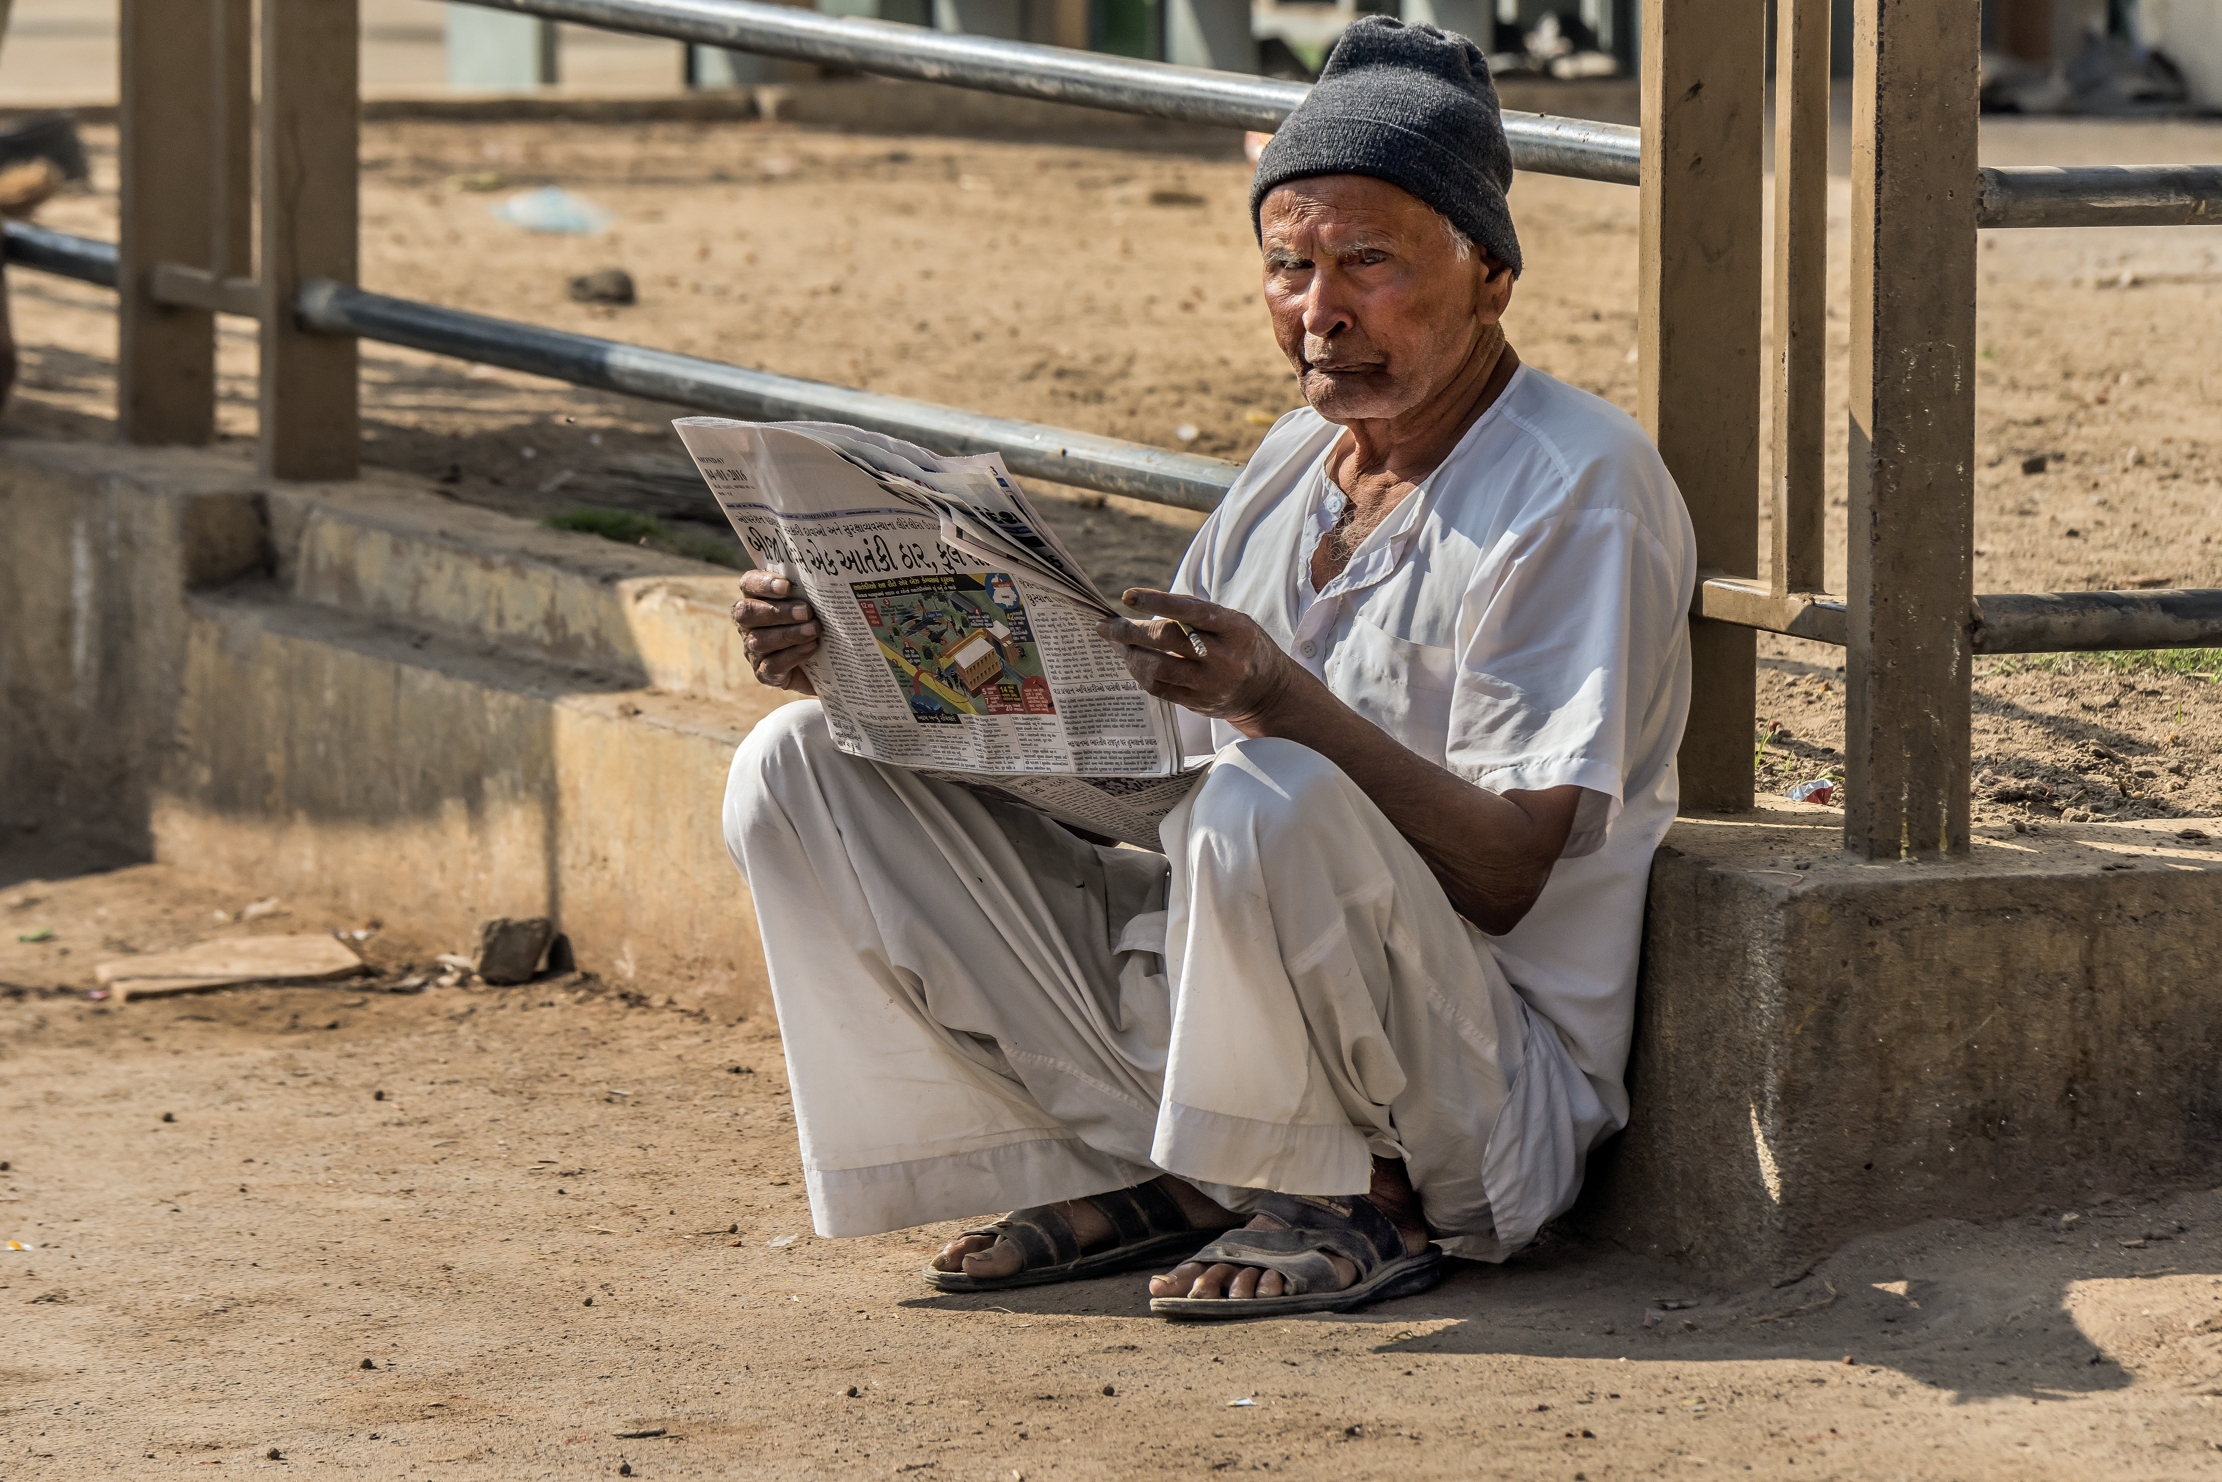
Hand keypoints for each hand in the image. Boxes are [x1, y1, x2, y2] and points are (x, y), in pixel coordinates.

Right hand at [731, 569, 818, 695]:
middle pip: (748, 613)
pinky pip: (772, 665)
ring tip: (814, 630)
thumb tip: (822, 580)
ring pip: (760, 640)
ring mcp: (753, 650)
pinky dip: (793, 655)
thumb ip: (808, 591)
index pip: (748, 584)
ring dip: (789, 634)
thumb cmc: (815, 623)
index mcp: (755, 598)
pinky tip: (811, 647)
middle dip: (778, 612)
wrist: (825, 665)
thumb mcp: (812, 604)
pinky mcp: (764, 673)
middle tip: (807, 612)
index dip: (763, 584)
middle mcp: (748, 624)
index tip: (787, 586)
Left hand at [1095, 589, 1305, 734]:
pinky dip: (1140, 673)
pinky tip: (1133, 662)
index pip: (1189, 612)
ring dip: (1130, 655)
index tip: (1127, 596)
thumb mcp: (1233, 621)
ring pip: (1157, 668)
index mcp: (1234, 629)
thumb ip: (1196, 611)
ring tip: (1118, 645)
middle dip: (1129, 632)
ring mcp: (1210, 684)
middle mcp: (1223, 657)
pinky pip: (1159, 688)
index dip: (1156, 601)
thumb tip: (1147, 602)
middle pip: (1166, 640)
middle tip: (1105, 627)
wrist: (1268, 692)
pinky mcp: (1198, 703)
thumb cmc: (1243, 645)